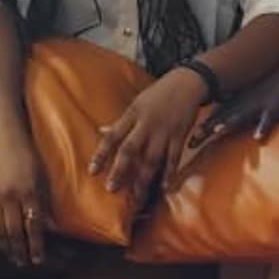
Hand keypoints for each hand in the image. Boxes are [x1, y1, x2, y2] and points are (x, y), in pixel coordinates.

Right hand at [0, 130, 49, 267]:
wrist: (1, 134)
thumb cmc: (26, 153)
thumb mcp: (41, 176)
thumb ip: (44, 202)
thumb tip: (50, 226)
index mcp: (28, 192)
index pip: (33, 227)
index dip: (36, 246)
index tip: (39, 259)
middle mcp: (10, 197)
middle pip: (14, 233)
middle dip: (20, 251)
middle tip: (24, 264)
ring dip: (5, 247)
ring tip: (12, 258)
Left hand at [89, 67, 206, 205]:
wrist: (187, 82)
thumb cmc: (158, 94)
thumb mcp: (136, 103)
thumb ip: (120, 121)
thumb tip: (101, 132)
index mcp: (132, 115)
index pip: (112, 137)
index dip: (101, 154)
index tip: (92, 171)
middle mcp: (146, 124)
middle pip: (130, 150)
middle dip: (120, 170)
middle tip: (111, 188)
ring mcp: (164, 131)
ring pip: (151, 158)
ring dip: (143, 179)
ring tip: (137, 197)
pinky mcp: (180, 135)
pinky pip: (174, 157)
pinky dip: (170, 173)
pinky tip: (165, 187)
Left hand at [191, 54, 278, 146]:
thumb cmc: (275, 82)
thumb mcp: (253, 94)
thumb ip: (238, 106)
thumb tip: (222, 120)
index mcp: (239, 102)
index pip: (214, 116)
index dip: (198, 127)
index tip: (183, 140)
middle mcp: (245, 102)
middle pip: (222, 117)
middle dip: (206, 130)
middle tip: (190, 142)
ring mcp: (260, 103)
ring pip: (241, 114)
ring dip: (229, 122)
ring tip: (217, 131)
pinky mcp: (278, 105)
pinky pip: (269, 117)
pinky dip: (263, 126)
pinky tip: (258, 136)